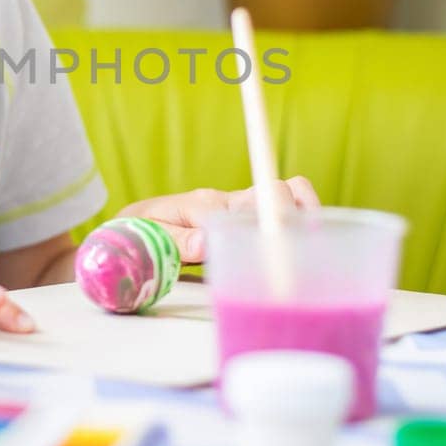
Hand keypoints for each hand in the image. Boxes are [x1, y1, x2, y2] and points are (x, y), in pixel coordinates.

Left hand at [116, 177, 320, 262]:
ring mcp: (239, 209)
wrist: (131, 228)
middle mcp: (229, 202)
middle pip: (281, 191)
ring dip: (306, 218)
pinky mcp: (244, 221)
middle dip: (302, 213)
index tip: (285, 241)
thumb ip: (177, 240)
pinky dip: (299, 228)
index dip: (276, 217)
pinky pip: (280, 215)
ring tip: (314, 253)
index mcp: (207, 204)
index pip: (252, 201)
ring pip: (288, 199)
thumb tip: (208, 243)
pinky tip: (303, 254)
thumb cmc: (140, 232)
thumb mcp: (150, 237)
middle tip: (306, 250)